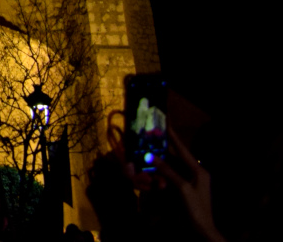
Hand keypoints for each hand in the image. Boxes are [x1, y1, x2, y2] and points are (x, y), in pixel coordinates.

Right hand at [161, 127, 223, 241]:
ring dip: (161, 161)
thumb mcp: (182, 188)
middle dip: (164, 148)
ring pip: (173, 167)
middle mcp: (195, 173)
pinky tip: (153, 170)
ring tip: (149, 151)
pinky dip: (163, 173)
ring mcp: (190, 182)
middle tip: (152, 137)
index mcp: (198, 170)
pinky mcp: (185, 189)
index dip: (173, 136)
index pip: (183, 150)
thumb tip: (152, 156)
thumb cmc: (196, 208)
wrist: (203, 229)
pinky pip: (172, 177)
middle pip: (177, 157)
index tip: (165, 123)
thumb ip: (168, 171)